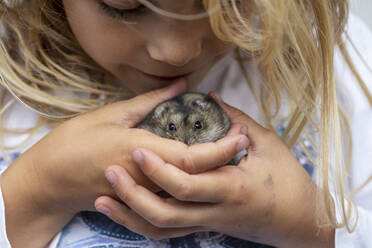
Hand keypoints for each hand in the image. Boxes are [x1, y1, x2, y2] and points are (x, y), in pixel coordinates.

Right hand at [0, 79, 247, 246]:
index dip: (222, 148)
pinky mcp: (141, 201)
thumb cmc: (76, 142)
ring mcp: (146, 194)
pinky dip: (194, 185)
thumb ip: (150, 101)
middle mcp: (150, 179)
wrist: (51, 180)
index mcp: (143, 153)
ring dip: (214, 173)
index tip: (242, 133)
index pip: (194, 157)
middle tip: (243, 139)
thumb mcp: (112, 114)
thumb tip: (180, 85)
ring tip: (231, 154)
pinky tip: (205, 173)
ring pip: (190, 190)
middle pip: (199, 176)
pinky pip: (174, 198)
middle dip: (225, 160)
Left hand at [95, 92, 334, 247]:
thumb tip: (213, 97)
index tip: (138, 148)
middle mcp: (215, 211)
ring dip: (131, 216)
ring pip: (161, 230)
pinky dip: (144, 225)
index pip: (186, 183)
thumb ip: (239, 120)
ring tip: (104, 199)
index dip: (159, 168)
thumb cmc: (289, 182)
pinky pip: (168, 233)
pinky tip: (126, 213)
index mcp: (231, 188)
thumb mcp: (269, 145)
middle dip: (134, 193)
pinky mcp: (205, 228)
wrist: (299, 222)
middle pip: (165, 212)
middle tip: (111, 171)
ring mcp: (208, 223)